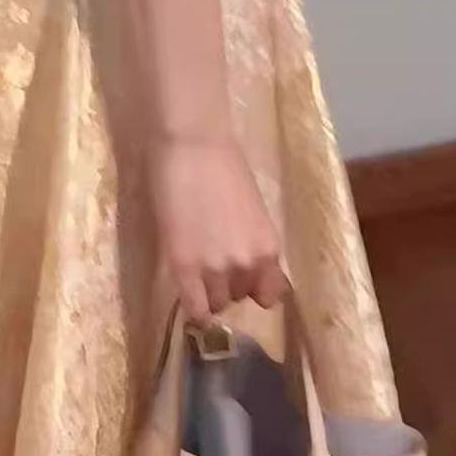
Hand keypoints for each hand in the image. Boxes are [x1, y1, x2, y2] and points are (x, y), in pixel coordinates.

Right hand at [150, 136, 288, 322]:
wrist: (192, 145)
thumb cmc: (223, 165)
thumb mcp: (252, 210)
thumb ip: (251, 241)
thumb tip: (242, 260)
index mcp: (269, 248)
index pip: (271, 294)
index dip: (254, 288)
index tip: (242, 280)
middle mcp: (248, 265)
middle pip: (240, 297)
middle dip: (228, 284)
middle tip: (212, 263)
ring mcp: (216, 269)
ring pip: (217, 303)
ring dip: (208, 291)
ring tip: (196, 269)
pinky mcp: (184, 267)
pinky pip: (194, 308)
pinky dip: (194, 310)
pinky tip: (189, 298)